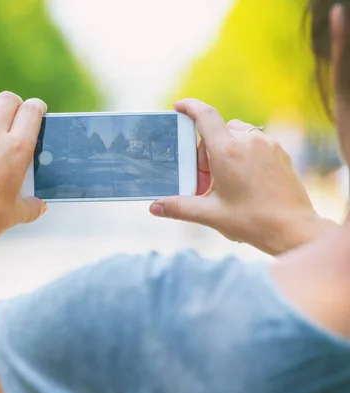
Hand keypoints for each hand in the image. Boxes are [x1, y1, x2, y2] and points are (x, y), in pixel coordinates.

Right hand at [150, 99, 336, 254]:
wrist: (294, 229)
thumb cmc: (253, 222)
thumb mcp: (211, 215)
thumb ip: (179, 207)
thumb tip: (154, 207)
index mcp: (228, 152)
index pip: (205, 116)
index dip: (189, 107)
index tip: (178, 106)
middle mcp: (249, 141)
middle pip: (218, 132)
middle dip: (206, 152)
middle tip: (206, 182)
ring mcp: (268, 145)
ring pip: (237, 135)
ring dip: (225, 151)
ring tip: (226, 182)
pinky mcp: (280, 152)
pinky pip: (254, 143)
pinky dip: (243, 155)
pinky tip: (244, 182)